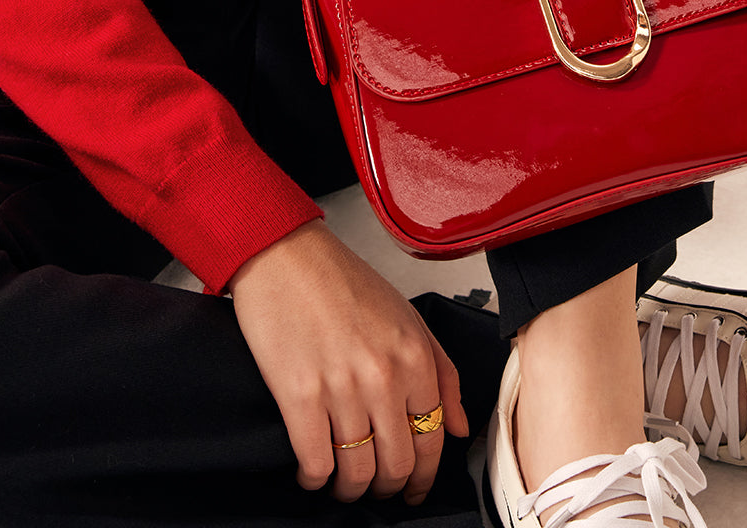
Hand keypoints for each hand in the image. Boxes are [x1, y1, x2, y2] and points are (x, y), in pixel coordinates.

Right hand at [229, 220, 467, 504]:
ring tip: (343, 483)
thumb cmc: (342, 281)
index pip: (433, 440)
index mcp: (415, 355)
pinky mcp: (298, 396)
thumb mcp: (408, 317)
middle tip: (377, 487)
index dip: (424, 476)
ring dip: (351, 490)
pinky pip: (316, 463)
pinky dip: (315, 479)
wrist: (286, 256)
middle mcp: (383, 376)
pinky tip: (312, 471)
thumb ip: (442, 373)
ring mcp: (340, 388)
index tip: (414, 488)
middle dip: (388, 488)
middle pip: (397, 465)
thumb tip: (460, 427)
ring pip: (357, 473)